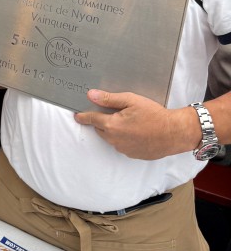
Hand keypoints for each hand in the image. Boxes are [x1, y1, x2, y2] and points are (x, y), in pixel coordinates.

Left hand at [74, 89, 195, 158]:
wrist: (174, 133)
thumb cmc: (154, 114)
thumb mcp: (131, 100)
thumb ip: (109, 99)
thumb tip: (91, 95)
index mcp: (112, 125)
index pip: (92, 119)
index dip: (84, 116)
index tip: (77, 116)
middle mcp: (115, 140)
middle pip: (101, 129)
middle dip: (102, 121)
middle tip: (112, 112)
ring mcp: (124, 149)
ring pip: (111, 138)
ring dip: (114, 130)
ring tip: (128, 121)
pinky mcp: (133, 154)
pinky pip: (122, 145)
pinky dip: (124, 138)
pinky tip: (135, 131)